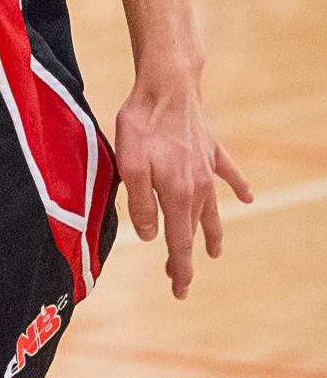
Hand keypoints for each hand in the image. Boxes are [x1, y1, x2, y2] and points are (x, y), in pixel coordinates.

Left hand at [114, 71, 250, 297]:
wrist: (166, 85)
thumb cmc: (143, 125)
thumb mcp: (131, 167)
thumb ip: (142, 205)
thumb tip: (150, 236)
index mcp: (177, 196)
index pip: (180, 244)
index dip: (179, 270)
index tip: (179, 292)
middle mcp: (198, 187)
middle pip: (194, 230)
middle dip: (186, 256)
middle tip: (178, 278)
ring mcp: (206, 168)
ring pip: (212, 208)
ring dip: (213, 231)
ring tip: (216, 251)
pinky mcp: (210, 148)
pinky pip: (229, 173)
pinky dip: (238, 187)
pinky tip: (248, 198)